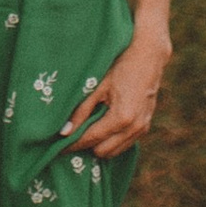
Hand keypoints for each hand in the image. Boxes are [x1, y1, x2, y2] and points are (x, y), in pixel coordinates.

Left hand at [63, 29, 168, 162]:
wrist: (148, 54)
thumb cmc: (119, 65)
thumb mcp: (97, 86)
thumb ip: (81, 110)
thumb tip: (64, 132)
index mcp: (121, 117)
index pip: (91, 139)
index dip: (72, 144)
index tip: (57, 146)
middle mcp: (134, 127)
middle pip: (102, 151)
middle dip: (86, 145)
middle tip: (71, 135)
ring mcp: (142, 128)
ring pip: (114, 151)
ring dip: (99, 145)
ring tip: (86, 130)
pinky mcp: (145, 126)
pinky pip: (124, 144)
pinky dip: (111, 141)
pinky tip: (102, 126)